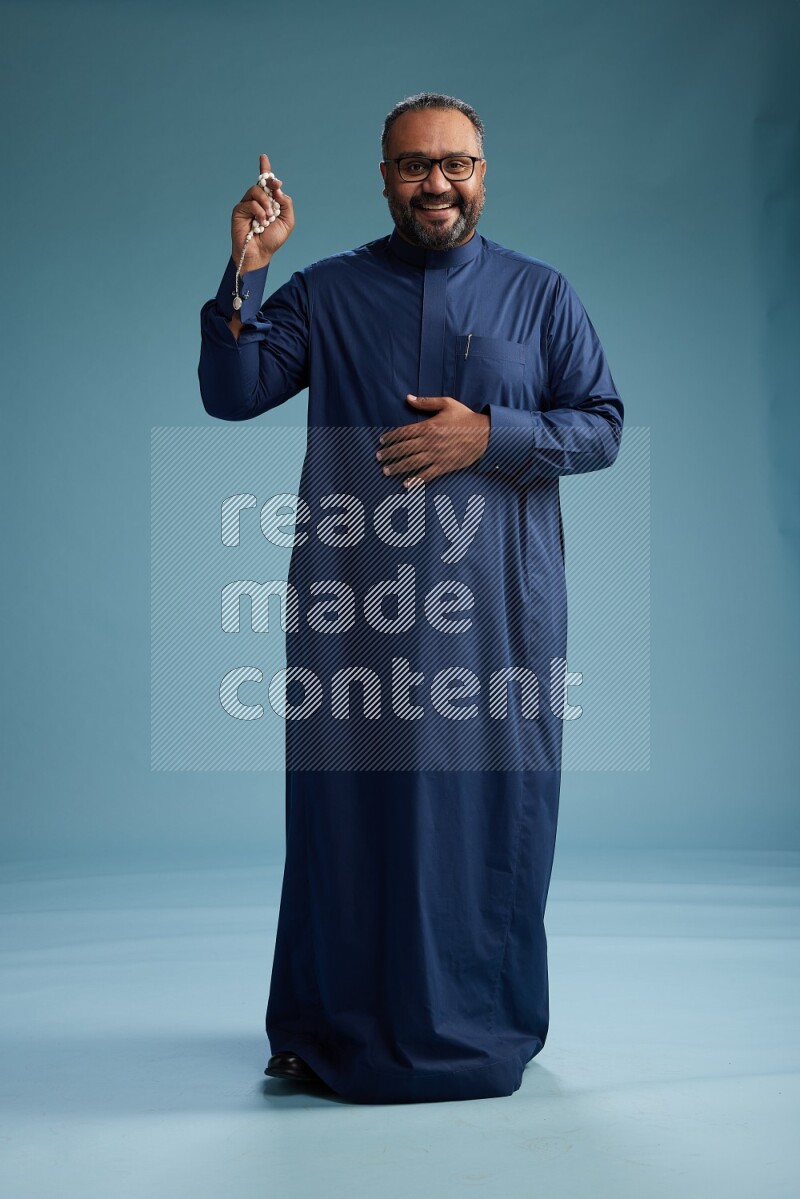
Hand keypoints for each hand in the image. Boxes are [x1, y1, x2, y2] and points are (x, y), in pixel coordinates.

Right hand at [231, 153, 294, 271]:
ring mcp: (247, 204)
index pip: (266, 183)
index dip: (265, 169)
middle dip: (271, 184)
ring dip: (266, 203)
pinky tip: (260, 222)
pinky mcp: (239, 210)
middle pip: (262, 183)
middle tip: (276, 191)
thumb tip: (278, 189)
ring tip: (268, 217)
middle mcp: (257, 201)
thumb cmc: (273, 239)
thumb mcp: (287, 221)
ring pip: (256, 191)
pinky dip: (259, 211)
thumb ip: (286, 204)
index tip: (263, 157)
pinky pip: (250, 202)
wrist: (260, 253)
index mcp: (269, 202)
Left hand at [375, 395, 490, 486]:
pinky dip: (415, 480)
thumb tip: (408, 398)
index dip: (390, 437)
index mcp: (428, 426)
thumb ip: (426, 402)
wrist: (485, 434)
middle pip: (404, 448)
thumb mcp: (447, 404)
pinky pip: (427, 474)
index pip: (403, 432)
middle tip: (378, 457)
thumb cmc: (465, 417)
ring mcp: (437, 455)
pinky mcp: (445, 466)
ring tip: (386, 471)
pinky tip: (405, 484)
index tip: (381, 441)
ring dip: (397, 467)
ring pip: (412, 462)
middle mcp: (430, 441)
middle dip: (389, 453)